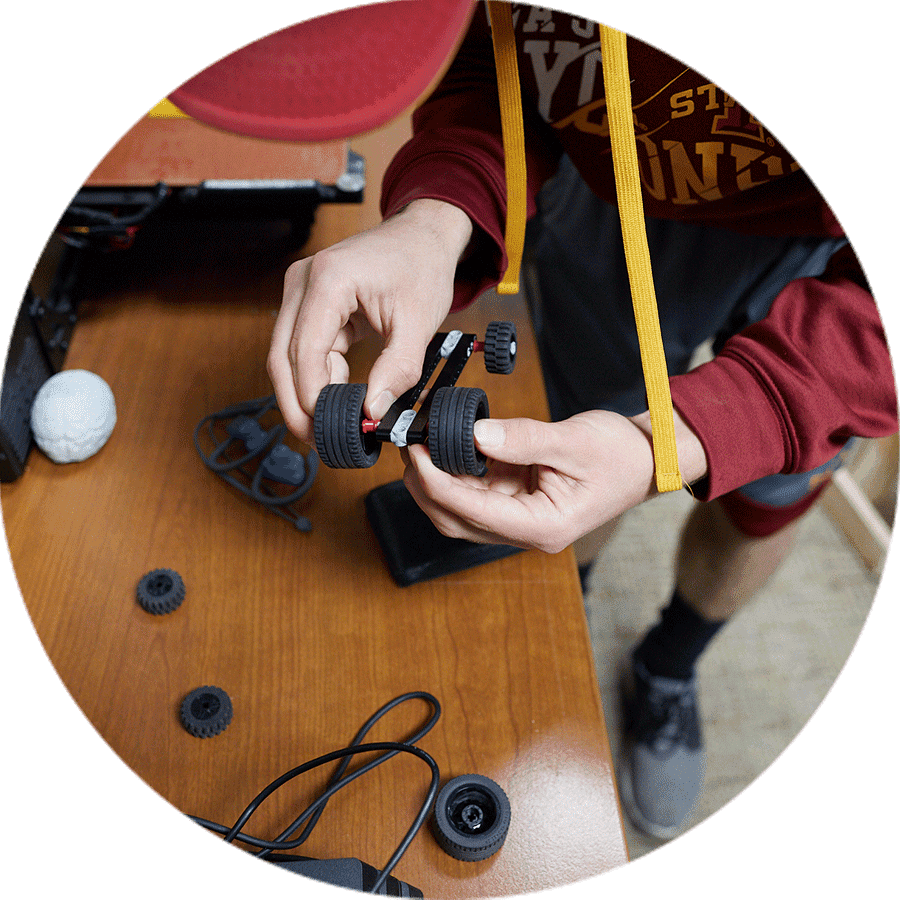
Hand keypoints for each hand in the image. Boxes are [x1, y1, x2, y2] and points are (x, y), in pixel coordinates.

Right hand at [268, 199, 472, 442]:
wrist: (423, 235)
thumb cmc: (421, 266)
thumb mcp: (419, 322)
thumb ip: (398, 369)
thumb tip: (373, 411)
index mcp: (328, 280)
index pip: (304, 350)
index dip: (309, 394)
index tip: (323, 427)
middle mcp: (303, 281)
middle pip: (281, 355)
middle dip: (295, 402)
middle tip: (315, 438)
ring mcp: (301, 291)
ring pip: (287, 354)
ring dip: (304, 392)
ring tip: (328, 424)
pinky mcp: (309, 303)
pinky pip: (303, 347)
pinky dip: (317, 375)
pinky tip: (337, 398)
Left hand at [403, 409, 707, 552]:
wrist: (649, 458)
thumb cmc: (621, 453)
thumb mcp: (572, 440)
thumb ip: (521, 439)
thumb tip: (474, 434)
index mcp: (542, 527)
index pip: (473, 511)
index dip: (436, 482)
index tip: (416, 450)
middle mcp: (527, 532)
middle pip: (457, 520)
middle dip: (425, 485)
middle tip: (408, 444)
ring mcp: (521, 520)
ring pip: (461, 510)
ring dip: (436, 481)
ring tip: (422, 443)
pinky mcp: (519, 504)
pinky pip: (477, 495)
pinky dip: (457, 474)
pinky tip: (447, 448)